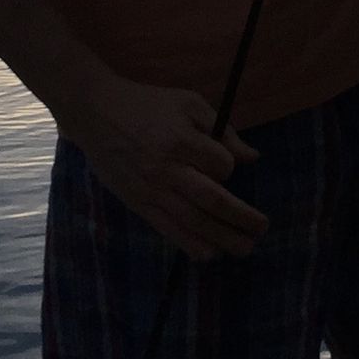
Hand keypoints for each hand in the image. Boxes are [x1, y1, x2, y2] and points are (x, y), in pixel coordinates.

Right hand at [63, 74, 266, 263]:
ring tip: (245, 249)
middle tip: (262, 228)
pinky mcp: (137, 203)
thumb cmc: (147, 105)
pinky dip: (190, 244)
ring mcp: (151, 190)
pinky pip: (167, 229)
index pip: (220, 165)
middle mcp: (166, 169)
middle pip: (211, 200)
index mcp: (180, 140)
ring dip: (222, 238)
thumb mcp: (188, 104)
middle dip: (241, 217)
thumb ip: (222, 130)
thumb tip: (252, 157)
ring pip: (192, 221)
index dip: (231, 169)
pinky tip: (209, 254)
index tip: (228, 167)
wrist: (96, 113)